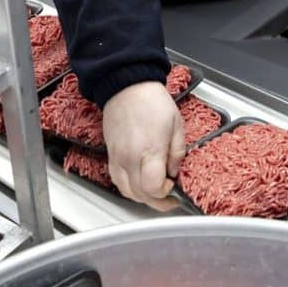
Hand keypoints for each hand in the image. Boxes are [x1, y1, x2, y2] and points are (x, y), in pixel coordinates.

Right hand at [102, 81, 185, 210]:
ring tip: (154, 192)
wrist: (126, 86)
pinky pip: (117, 180)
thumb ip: (177, 152)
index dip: (165, 194)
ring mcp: (118, 157)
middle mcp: (130, 158)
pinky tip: (138, 183)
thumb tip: (174, 172)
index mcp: (149, 150)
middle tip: (168, 196)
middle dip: (156, 200)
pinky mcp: (111, 154)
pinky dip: (128, 188)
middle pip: (140, 195)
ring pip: (126, 191)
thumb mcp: (176, 125)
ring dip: (141, 197)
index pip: (153, 188)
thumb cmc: (151, 101)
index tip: (173, 186)